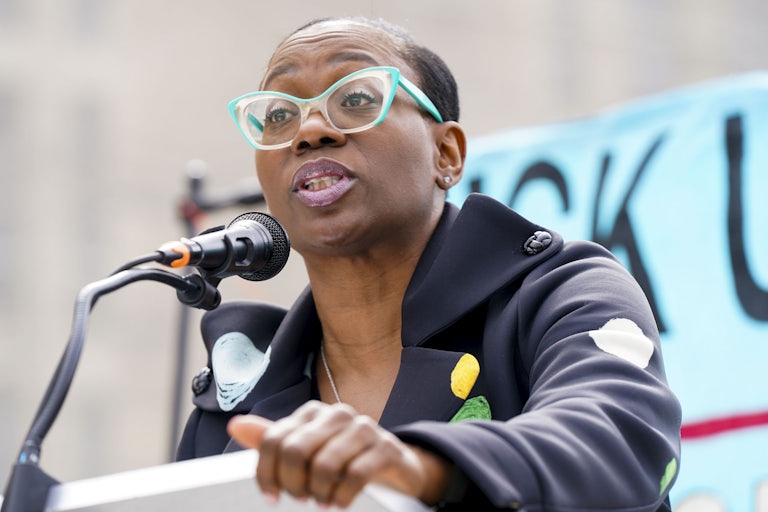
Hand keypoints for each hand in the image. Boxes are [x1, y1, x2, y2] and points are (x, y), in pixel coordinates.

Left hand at [227, 401, 451, 507]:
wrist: (393, 464)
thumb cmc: (343, 458)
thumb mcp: (306, 450)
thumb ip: (272, 440)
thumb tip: (235, 425)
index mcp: (313, 413)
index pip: (273, 440)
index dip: (266, 474)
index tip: (273, 496)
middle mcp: (337, 414)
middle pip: (295, 451)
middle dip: (293, 484)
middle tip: (301, 499)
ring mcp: (363, 428)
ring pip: (324, 464)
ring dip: (319, 493)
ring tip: (322, 502)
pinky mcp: (385, 447)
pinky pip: (355, 475)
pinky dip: (342, 497)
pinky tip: (339, 503)